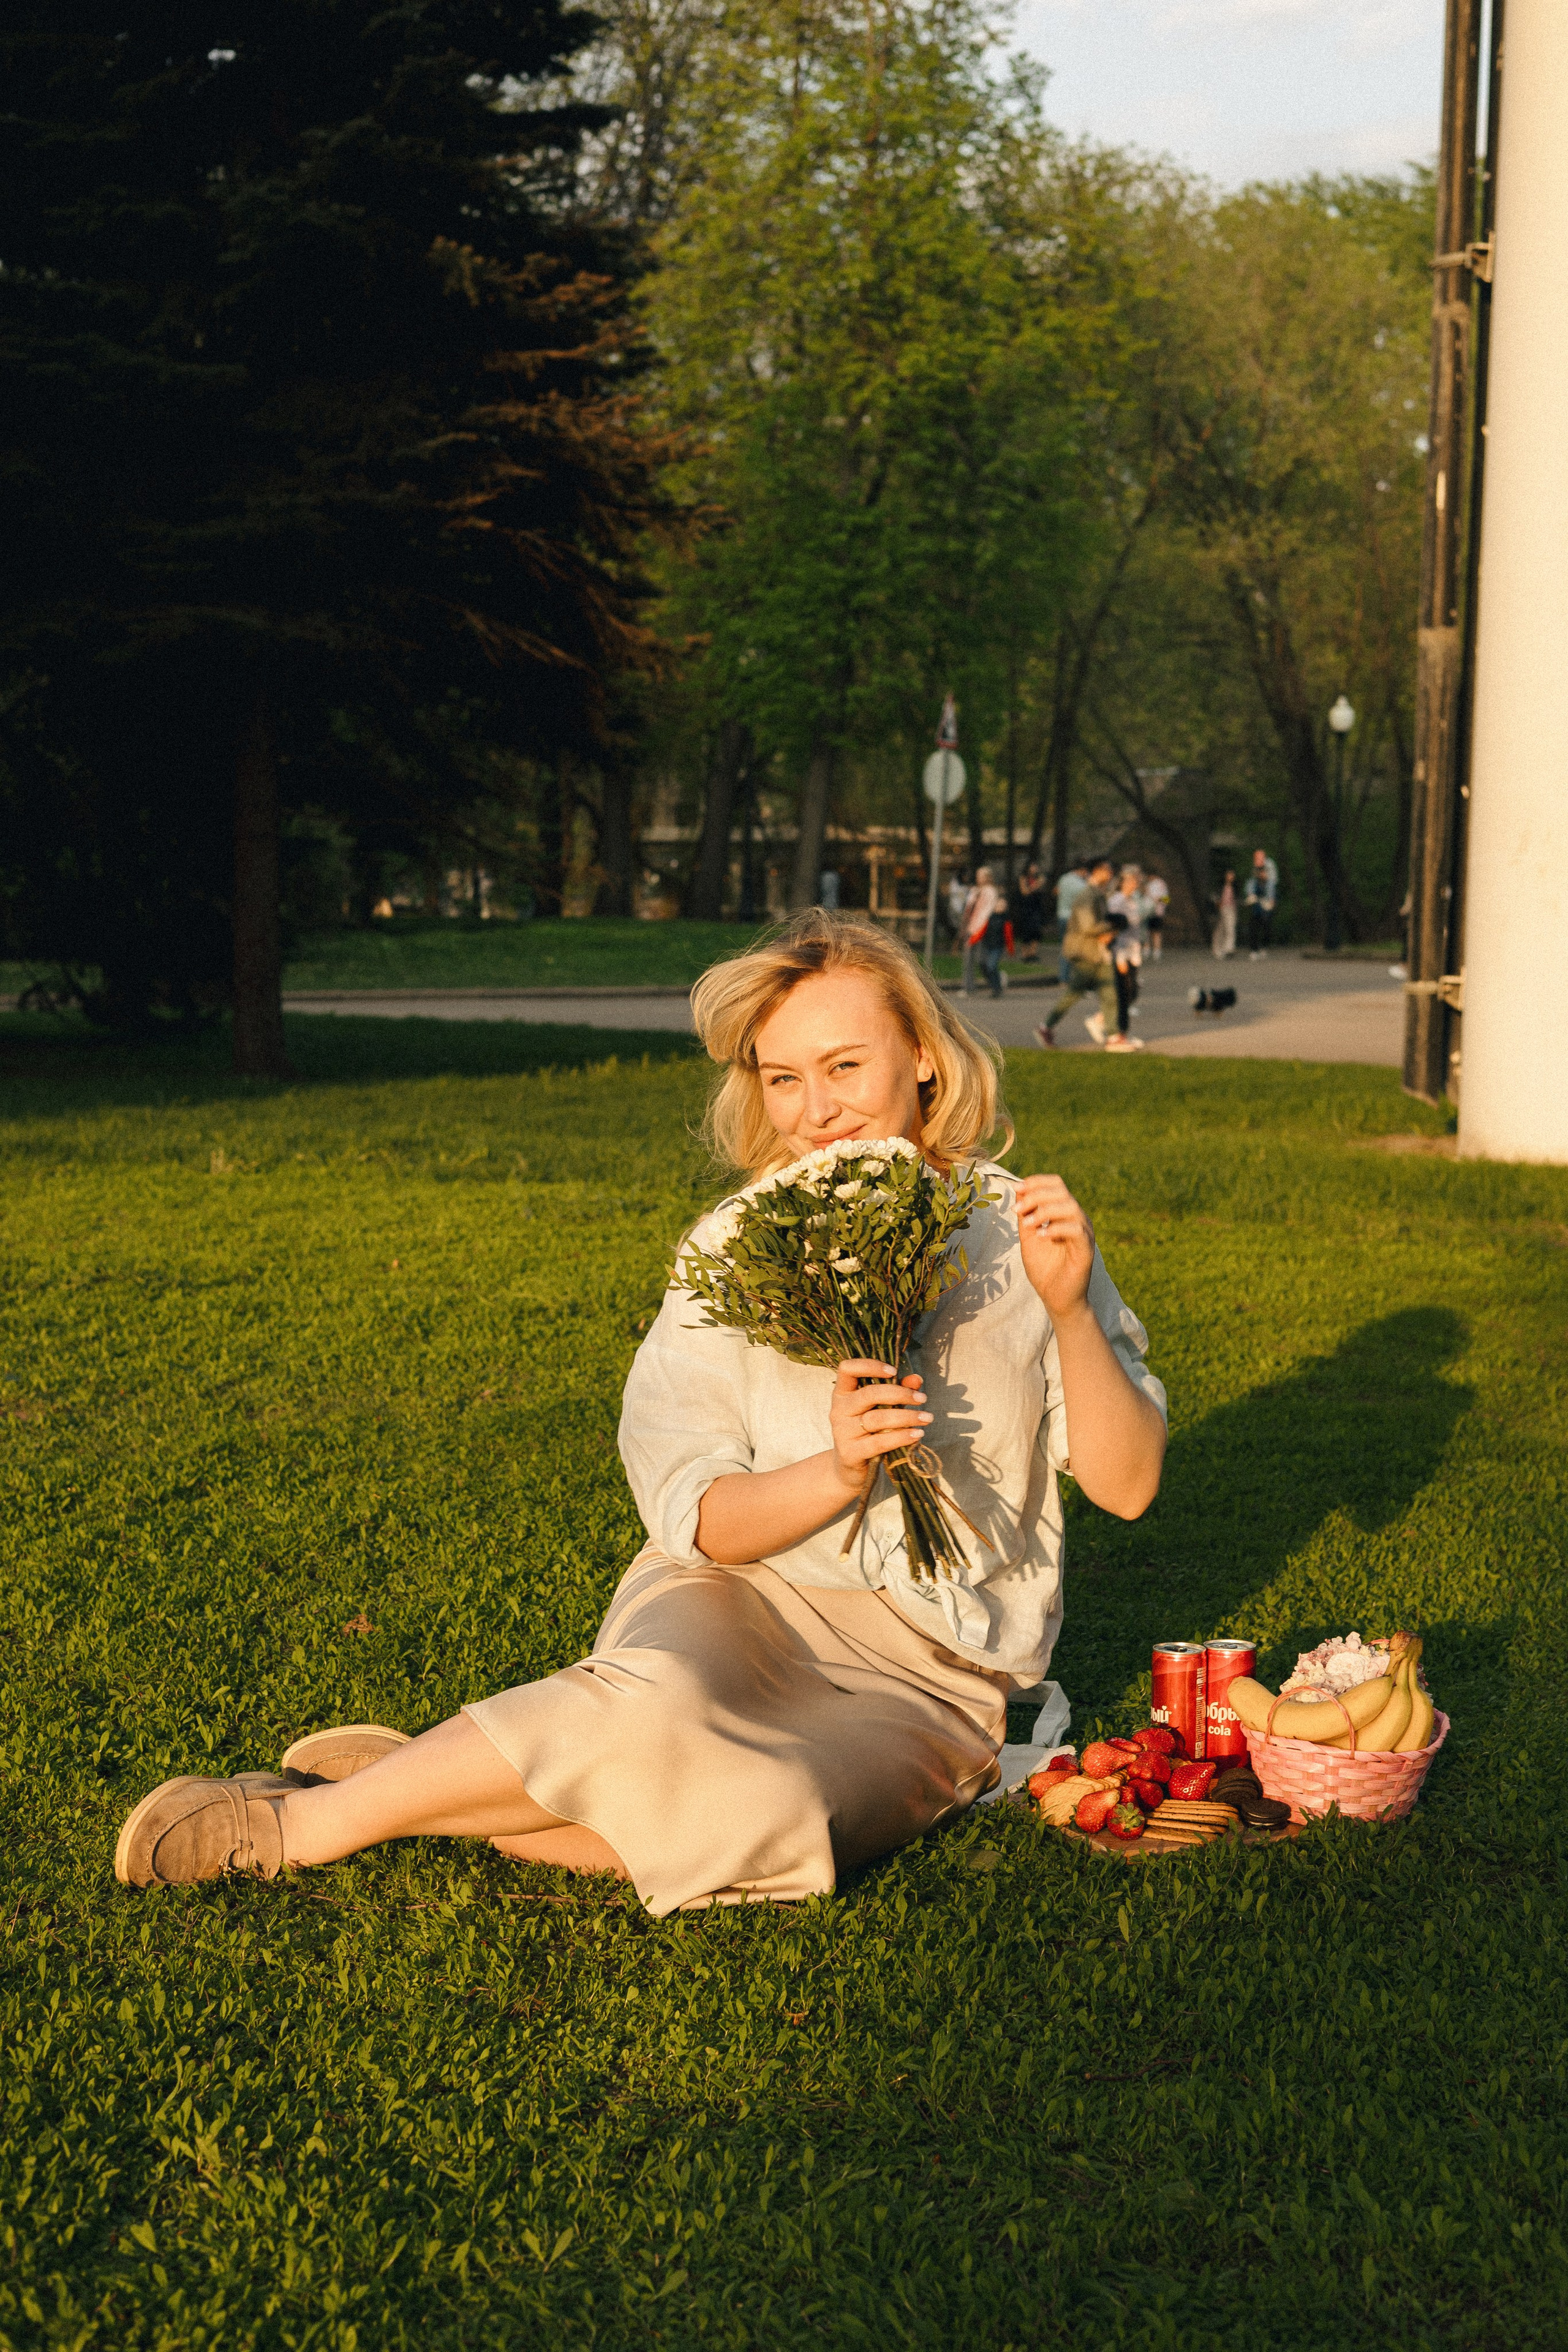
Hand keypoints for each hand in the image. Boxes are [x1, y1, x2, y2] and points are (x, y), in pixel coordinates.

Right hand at [828, 1359, 931, 1493]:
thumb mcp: (880, 1409)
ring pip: (878, 1418)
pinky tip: (917, 1435)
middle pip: (869, 1394)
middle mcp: (838, 1410)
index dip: (869, 1365)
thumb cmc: (867, 1432)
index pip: (847, 1369)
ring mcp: (842, 1432)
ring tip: (927, 1418)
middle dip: (901, 1394)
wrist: (849, 1467)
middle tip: (922, 1398)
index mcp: (843, 1393)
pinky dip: (901, 1437)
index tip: (894, 1371)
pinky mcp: (850, 1452)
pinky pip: (879, 1442)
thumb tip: (916, 1379)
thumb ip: (896, 1392)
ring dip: (907, 1417)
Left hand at [1016, 1174, 1095, 1324]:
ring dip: (1044, 1211)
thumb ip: (1025, 1215)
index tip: (1017, 1189)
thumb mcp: (1028, 1237)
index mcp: (1064, 1213)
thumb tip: (1018, 1190)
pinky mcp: (1087, 1249)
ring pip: (1070, 1207)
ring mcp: (1084, 1233)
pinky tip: (1041, 1236)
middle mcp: (1077, 1218)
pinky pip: (1076, 1230)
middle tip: (1017, 1210)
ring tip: (1027, 1225)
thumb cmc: (1044, 1268)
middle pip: (1062, 1191)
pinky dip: (1057, 1229)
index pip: (1056, 1184)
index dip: (1036, 1182)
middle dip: (1036, 1196)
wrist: (1056, 1298)